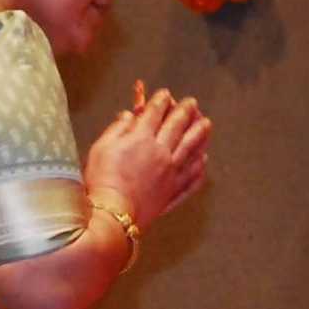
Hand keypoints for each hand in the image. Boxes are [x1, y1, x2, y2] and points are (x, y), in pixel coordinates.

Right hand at [87, 81, 211, 227]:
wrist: (113, 214)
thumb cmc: (102, 180)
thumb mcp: (101, 147)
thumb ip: (118, 129)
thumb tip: (129, 115)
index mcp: (141, 139)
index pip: (155, 113)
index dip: (161, 101)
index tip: (166, 94)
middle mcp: (161, 153)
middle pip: (177, 127)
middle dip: (185, 111)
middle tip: (192, 103)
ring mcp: (171, 173)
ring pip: (191, 149)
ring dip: (200, 134)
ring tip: (207, 124)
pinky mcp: (173, 192)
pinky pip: (192, 177)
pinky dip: (200, 167)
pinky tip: (204, 161)